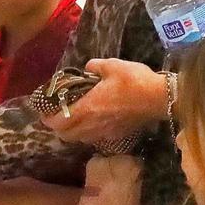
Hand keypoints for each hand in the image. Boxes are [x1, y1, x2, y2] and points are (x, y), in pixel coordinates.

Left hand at [51, 58, 167, 146]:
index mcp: (87, 108)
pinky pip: (96, 138)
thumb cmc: (134, 81)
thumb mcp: (112, 66)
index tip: (45, 112)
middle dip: (59, 127)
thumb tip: (87, 68)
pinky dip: (89, 133)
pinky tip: (94, 122)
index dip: (47, 119)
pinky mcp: (117, 135)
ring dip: (73, 131)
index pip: (58, 122)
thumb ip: (94, 67)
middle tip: (59, 115)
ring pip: (80, 138)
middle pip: (66, 135)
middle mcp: (92, 125)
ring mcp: (105, 133)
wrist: (160, 98)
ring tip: (75, 118)